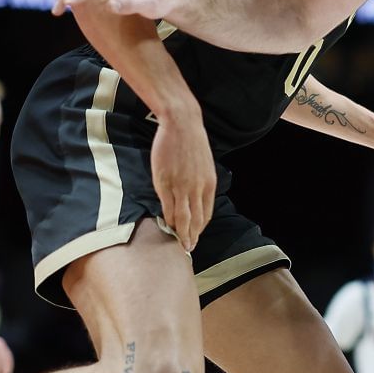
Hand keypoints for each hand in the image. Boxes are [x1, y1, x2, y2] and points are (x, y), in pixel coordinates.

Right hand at [151, 115, 216, 252]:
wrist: (182, 124)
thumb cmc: (192, 141)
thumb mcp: (204, 164)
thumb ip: (201, 181)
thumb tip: (196, 195)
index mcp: (208, 184)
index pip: (205, 213)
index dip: (200, 227)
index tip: (196, 235)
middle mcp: (197, 188)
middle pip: (195, 220)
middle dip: (192, 236)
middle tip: (189, 248)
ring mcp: (181, 186)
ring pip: (182, 217)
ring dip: (181, 233)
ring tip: (179, 243)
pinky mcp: (165, 182)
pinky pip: (167, 206)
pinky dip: (168, 219)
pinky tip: (167, 226)